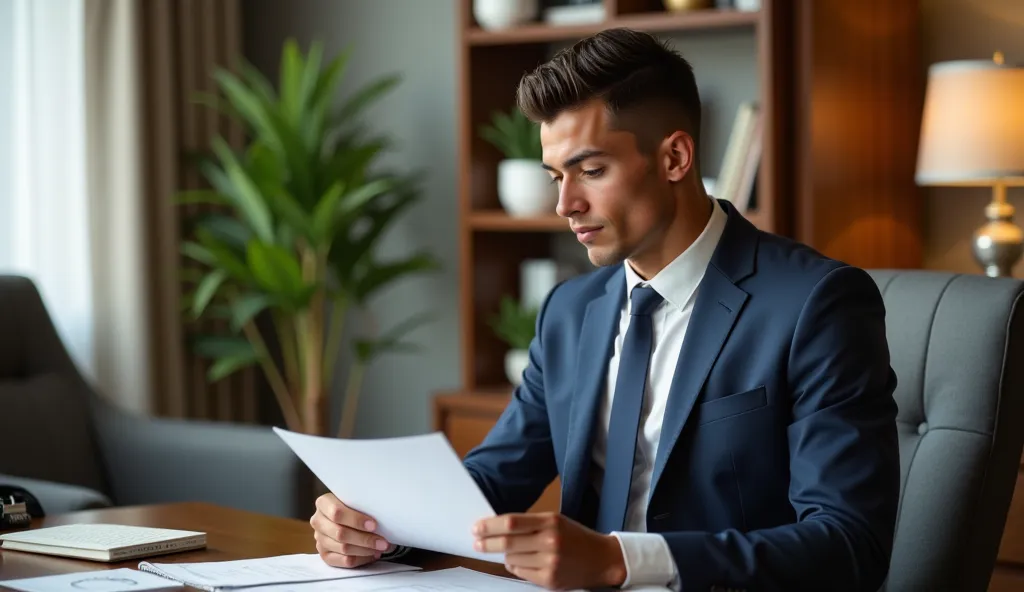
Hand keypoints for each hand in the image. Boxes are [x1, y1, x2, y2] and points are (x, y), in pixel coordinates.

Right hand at [310, 493, 393, 567]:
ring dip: (366, 550)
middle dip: (365, 539)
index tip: (374, 525)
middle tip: (383, 542)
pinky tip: (372, 555)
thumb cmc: (354, 506)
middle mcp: (318, 521)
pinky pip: (344, 561)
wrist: (344, 516)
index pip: (337, 513)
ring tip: (381, 548)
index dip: (356, 520)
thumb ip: (362, 504)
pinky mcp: (325, 554)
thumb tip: (385, 515)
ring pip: (343, 549)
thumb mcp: (355, 499)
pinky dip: (361, 559)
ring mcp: (319, 539)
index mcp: (323, 503)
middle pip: (340, 533)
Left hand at [472, 512, 626, 589]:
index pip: (511, 522)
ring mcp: (550, 562)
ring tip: (511, 552)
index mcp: (550, 522)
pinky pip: (521, 573)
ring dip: (505, 555)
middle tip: (477, 542)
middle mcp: (550, 541)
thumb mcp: (556, 521)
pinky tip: (523, 562)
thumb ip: (529, 524)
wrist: (602, 559)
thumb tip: (497, 528)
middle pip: (507, 542)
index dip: (490, 525)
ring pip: (512, 559)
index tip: (477, 527)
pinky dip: (516, 567)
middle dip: (487, 543)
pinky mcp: (550, 580)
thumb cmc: (576, 537)